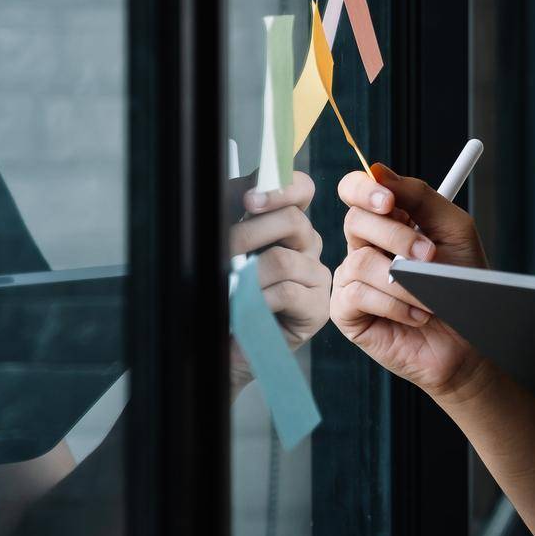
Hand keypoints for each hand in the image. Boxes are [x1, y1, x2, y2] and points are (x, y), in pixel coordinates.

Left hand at [229, 172, 327, 390]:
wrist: (216, 348)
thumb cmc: (219, 298)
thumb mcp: (222, 248)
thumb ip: (231, 212)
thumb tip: (240, 187)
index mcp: (286, 226)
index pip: (301, 189)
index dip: (281, 188)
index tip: (248, 200)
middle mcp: (306, 246)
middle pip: (293, 221)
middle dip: (247, 235)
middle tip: (221, 254)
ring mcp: (316, 277)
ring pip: (284, 260)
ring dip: (247, 276)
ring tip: (229, 290)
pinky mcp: (317, 308)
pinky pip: (287, 292)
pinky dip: (258, 300)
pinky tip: (245, 309)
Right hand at [329, 163, 490, 396]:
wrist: (469, 337)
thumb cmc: (463, 281)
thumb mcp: (453, 229)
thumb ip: (420, 196)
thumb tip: (377, 170)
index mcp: (388, 221)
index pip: (357, 190)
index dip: (364, 189)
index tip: (389, 201)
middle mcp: (366, 245)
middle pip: (356, 220)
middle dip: (396, 237)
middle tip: (428, 255)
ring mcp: (353, 278)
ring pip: (360, 261)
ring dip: (404, 280)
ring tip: (431, 295)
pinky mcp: (347, 311)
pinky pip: (358, 295)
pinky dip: (395, 304)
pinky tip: (418, 314)